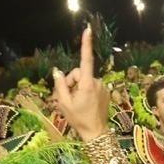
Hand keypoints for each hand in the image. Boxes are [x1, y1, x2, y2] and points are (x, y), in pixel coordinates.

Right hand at [52, 26, 111, 141]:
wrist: (96, 133)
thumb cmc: (78, 119)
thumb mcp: (64, 104)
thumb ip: (60, 86)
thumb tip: (57, 72)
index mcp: (87, 84)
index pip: (85, 60)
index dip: (86, 44)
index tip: (88, 30)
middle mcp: (97, 82)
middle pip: (79, 73)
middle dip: (71, 82)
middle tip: (67, 98)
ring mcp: (102, 87)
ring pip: (85, 80)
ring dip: (78, 88)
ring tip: (76, 103)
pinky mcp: (105, 92)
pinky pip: (91, 86)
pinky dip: (85, 92)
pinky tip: (84, 104)